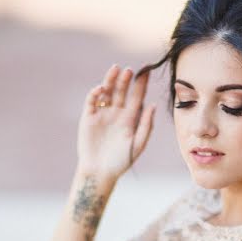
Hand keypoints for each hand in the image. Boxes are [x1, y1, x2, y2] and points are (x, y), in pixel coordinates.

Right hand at [76, 64, 155, 180]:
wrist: (100, 171)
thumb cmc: (121, 161)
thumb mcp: (138, 144)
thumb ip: (146, 125)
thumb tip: (153, 105)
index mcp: (130, 118)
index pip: (137, 96)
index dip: (142, 84)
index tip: (147, 71)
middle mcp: (117, 113)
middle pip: (122, 91)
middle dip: (126, 80)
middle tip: (130, 71)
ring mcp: (102, 114)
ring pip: (107, 92)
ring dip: (111, 80)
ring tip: (116, 69)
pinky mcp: (88, 117)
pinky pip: (92, 101)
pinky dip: (95, 93)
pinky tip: (101, 89)